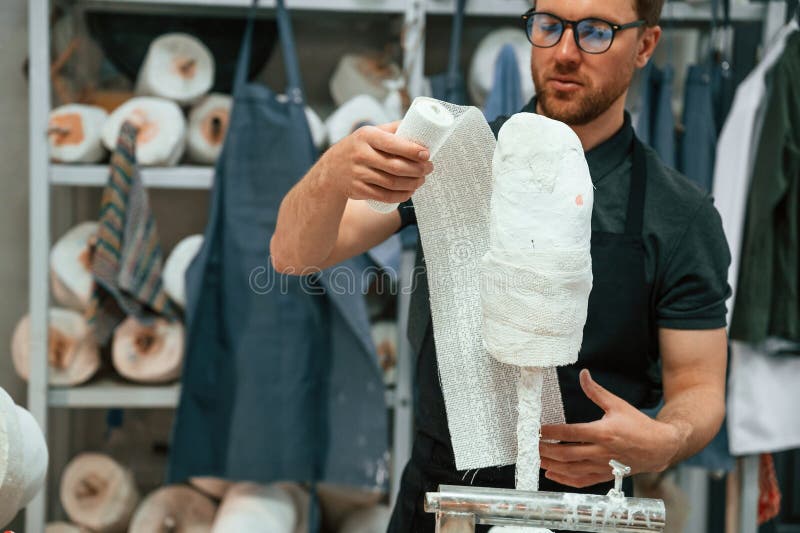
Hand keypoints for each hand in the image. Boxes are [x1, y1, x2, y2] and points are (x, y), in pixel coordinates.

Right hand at [320, 121, 433, 203]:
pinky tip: (409, 192)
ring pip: (392, 183)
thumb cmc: (358, 148)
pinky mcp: (358, 190)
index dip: (413, 151)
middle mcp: (361, 154)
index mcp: (366, 136)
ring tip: (422, 180)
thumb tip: (418, 124)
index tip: (427, 154)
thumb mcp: (369, 133)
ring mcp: (358, 174)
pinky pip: (384, 196)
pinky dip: (400, 196)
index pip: (393, 144)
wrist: (331, 171)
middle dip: (417, 169)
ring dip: (412, 183)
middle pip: (395, 166)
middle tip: (429, 168)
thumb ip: (391, 129)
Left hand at [539, 369, 682, 488]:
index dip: (550, 432)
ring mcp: (602, 466)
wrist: (659, 447)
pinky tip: (551, 474)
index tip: (537, 430)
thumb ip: (596, 392)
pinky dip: (564, 479)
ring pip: (570, 469)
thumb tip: (583, 374)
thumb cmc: (638, 425)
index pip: (570, 433)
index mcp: (603, 432)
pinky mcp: (604, 476)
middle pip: (566, 454)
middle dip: (545, 450)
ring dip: (551, 465)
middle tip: (530, 446)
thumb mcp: (617, 405)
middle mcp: (601, 451)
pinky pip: (581, 481)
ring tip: (535, 459)